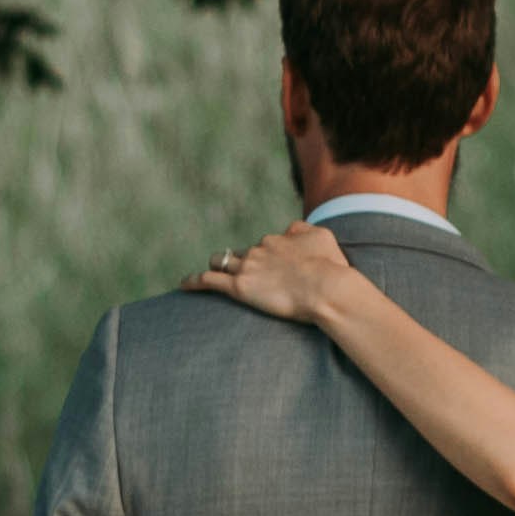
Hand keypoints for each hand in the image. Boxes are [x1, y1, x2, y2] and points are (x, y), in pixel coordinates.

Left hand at [188, 222, 371, 326]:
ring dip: (217, 265)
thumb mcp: (323, 237)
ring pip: (221, 261)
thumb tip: (291, 228)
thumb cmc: (330, 266)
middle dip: (242, 262)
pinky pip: (208, 281)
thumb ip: (304, 230)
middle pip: (242, 253)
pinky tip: (184, 284)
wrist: (326, 287)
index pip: (266, 244)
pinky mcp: (239, 287)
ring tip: (212, 272)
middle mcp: (259, 249)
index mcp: (278, 239)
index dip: (268, 257)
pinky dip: (194, 281)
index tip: (274, 269)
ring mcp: (248, 267)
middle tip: (249, 277)